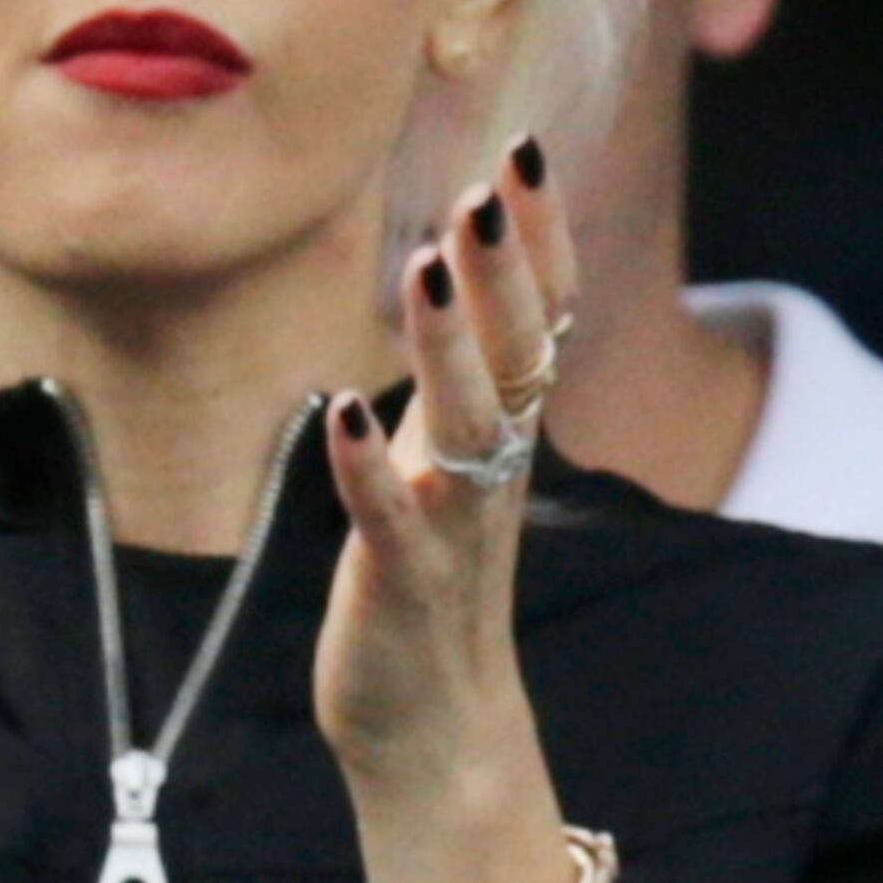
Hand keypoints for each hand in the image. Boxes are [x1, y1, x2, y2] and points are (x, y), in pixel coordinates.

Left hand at [313, 142, 579, 882]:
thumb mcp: (453, 469)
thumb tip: (462, 278)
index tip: (527, 150)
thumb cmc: (431, 586)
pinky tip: (342, 411)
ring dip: (446, 346)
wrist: (433, 732)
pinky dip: (367, 468)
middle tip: (491, 185)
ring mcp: (449, 527)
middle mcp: (489, 471)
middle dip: (506, 271)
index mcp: (502, 437)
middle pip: (516, 356)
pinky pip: (388, 519)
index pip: (541, 321)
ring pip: (464, 426)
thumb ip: (464, 384)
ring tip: (428, 264)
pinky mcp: (399, 584)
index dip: (539, 241)